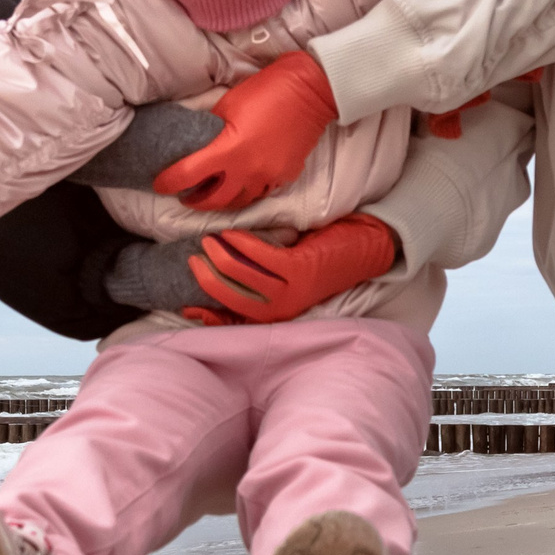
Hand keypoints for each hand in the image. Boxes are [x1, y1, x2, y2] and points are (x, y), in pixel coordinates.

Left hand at [151, 51, 339, 210]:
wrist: (311, 90)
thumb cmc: (267, 90)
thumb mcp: (228, 104)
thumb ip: (210, 128)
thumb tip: (198, 142)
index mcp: (230, 150)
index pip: (188, 175)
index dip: (168, 182)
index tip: (159, 184)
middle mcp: (249, 170)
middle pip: (215, 201)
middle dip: (196, 202)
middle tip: (185, 196)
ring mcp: (270, 176)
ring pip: (240, 202)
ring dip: (223, 201)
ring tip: (212, 194)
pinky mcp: (286, 175)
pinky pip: (262, 191)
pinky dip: (247, 190)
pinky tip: (241, 182)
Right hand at [182, 214, 400, 323]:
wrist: (365, 251)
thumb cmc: (323, 261)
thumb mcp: (289, 279)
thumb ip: (262, 279)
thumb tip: (225, 266)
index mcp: (278, 314)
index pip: (237, 322)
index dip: (210, 318)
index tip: (188, 308)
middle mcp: (283, 309)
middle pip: (233, 300)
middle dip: (208, 280)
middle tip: (194, 258)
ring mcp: (292, 291)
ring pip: (243, 277)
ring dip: (221, 257)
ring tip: (208, 240)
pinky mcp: (300, 270)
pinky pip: (261, 257)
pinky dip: (242, 243)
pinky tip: (232, 232)